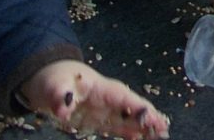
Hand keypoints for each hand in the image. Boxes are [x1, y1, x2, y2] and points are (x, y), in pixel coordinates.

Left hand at [20, 60, 168, 138]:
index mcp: (103, 88)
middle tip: (165, 131)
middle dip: (150, 118)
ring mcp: (105, 111)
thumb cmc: (54, 79)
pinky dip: (130, 133)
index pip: (126, 98)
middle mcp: (109, 100)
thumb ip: (60, 94)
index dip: (140, 108)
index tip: (153, 118)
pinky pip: (118, 128)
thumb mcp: (54, 85)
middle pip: (134, 109)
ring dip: (144, 127)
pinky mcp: (99, 121)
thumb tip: (63, 108)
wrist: (48, 82)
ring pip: (129, 120)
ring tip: (160, 135)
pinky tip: (140, 138)